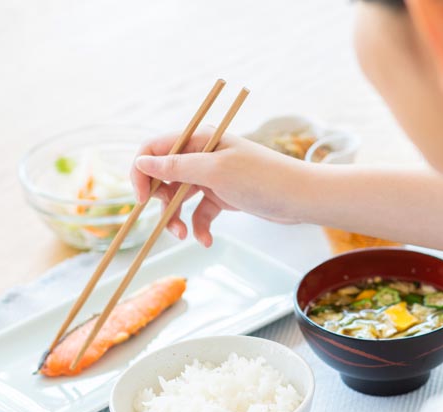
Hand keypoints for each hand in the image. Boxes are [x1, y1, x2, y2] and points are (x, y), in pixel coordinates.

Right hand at [131, 130, 308, 246]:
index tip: (142, 199)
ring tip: (184, 236)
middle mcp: (202, 156)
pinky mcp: (222, 196)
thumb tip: (142, 162)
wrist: (300, 198)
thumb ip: (177, 166)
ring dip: (177, 219)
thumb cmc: (262, 178)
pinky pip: (199, 212)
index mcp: (198, 140)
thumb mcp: (215, 171)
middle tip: (170, 224)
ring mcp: (212, 177)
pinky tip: (207, 241)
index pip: (154, 150)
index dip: (142, 173)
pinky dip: (199, 227)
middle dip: (161, 203)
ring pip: (179, 198)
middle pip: (164, 178)